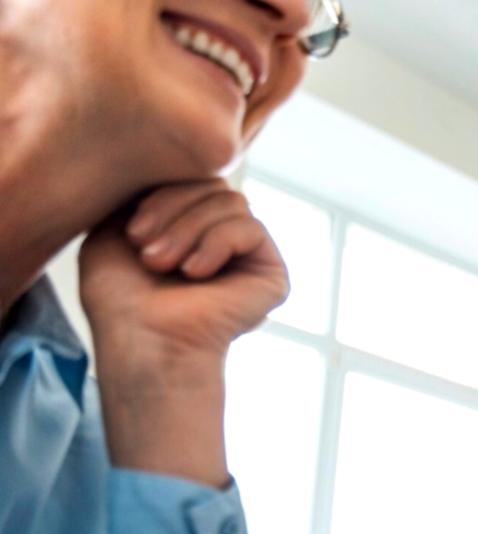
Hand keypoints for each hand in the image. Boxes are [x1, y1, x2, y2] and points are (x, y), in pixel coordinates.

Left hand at [78, 179, 287, 485]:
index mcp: (192, 224)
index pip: (190, 177)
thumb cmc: (122, 296)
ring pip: (230, 201)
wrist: (144, 339)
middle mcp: (224, 237)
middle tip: (146, 250)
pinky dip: (215, 245)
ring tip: (164, 265)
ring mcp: (250, 255)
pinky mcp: (272, 273)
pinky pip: (249, 227)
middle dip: (172, 210)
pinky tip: (195, 274)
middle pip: (212, 184)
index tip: (131, 231)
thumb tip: (174, 161)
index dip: (162, 192)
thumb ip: (145, 191)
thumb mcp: (116, 226)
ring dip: (188, 230)